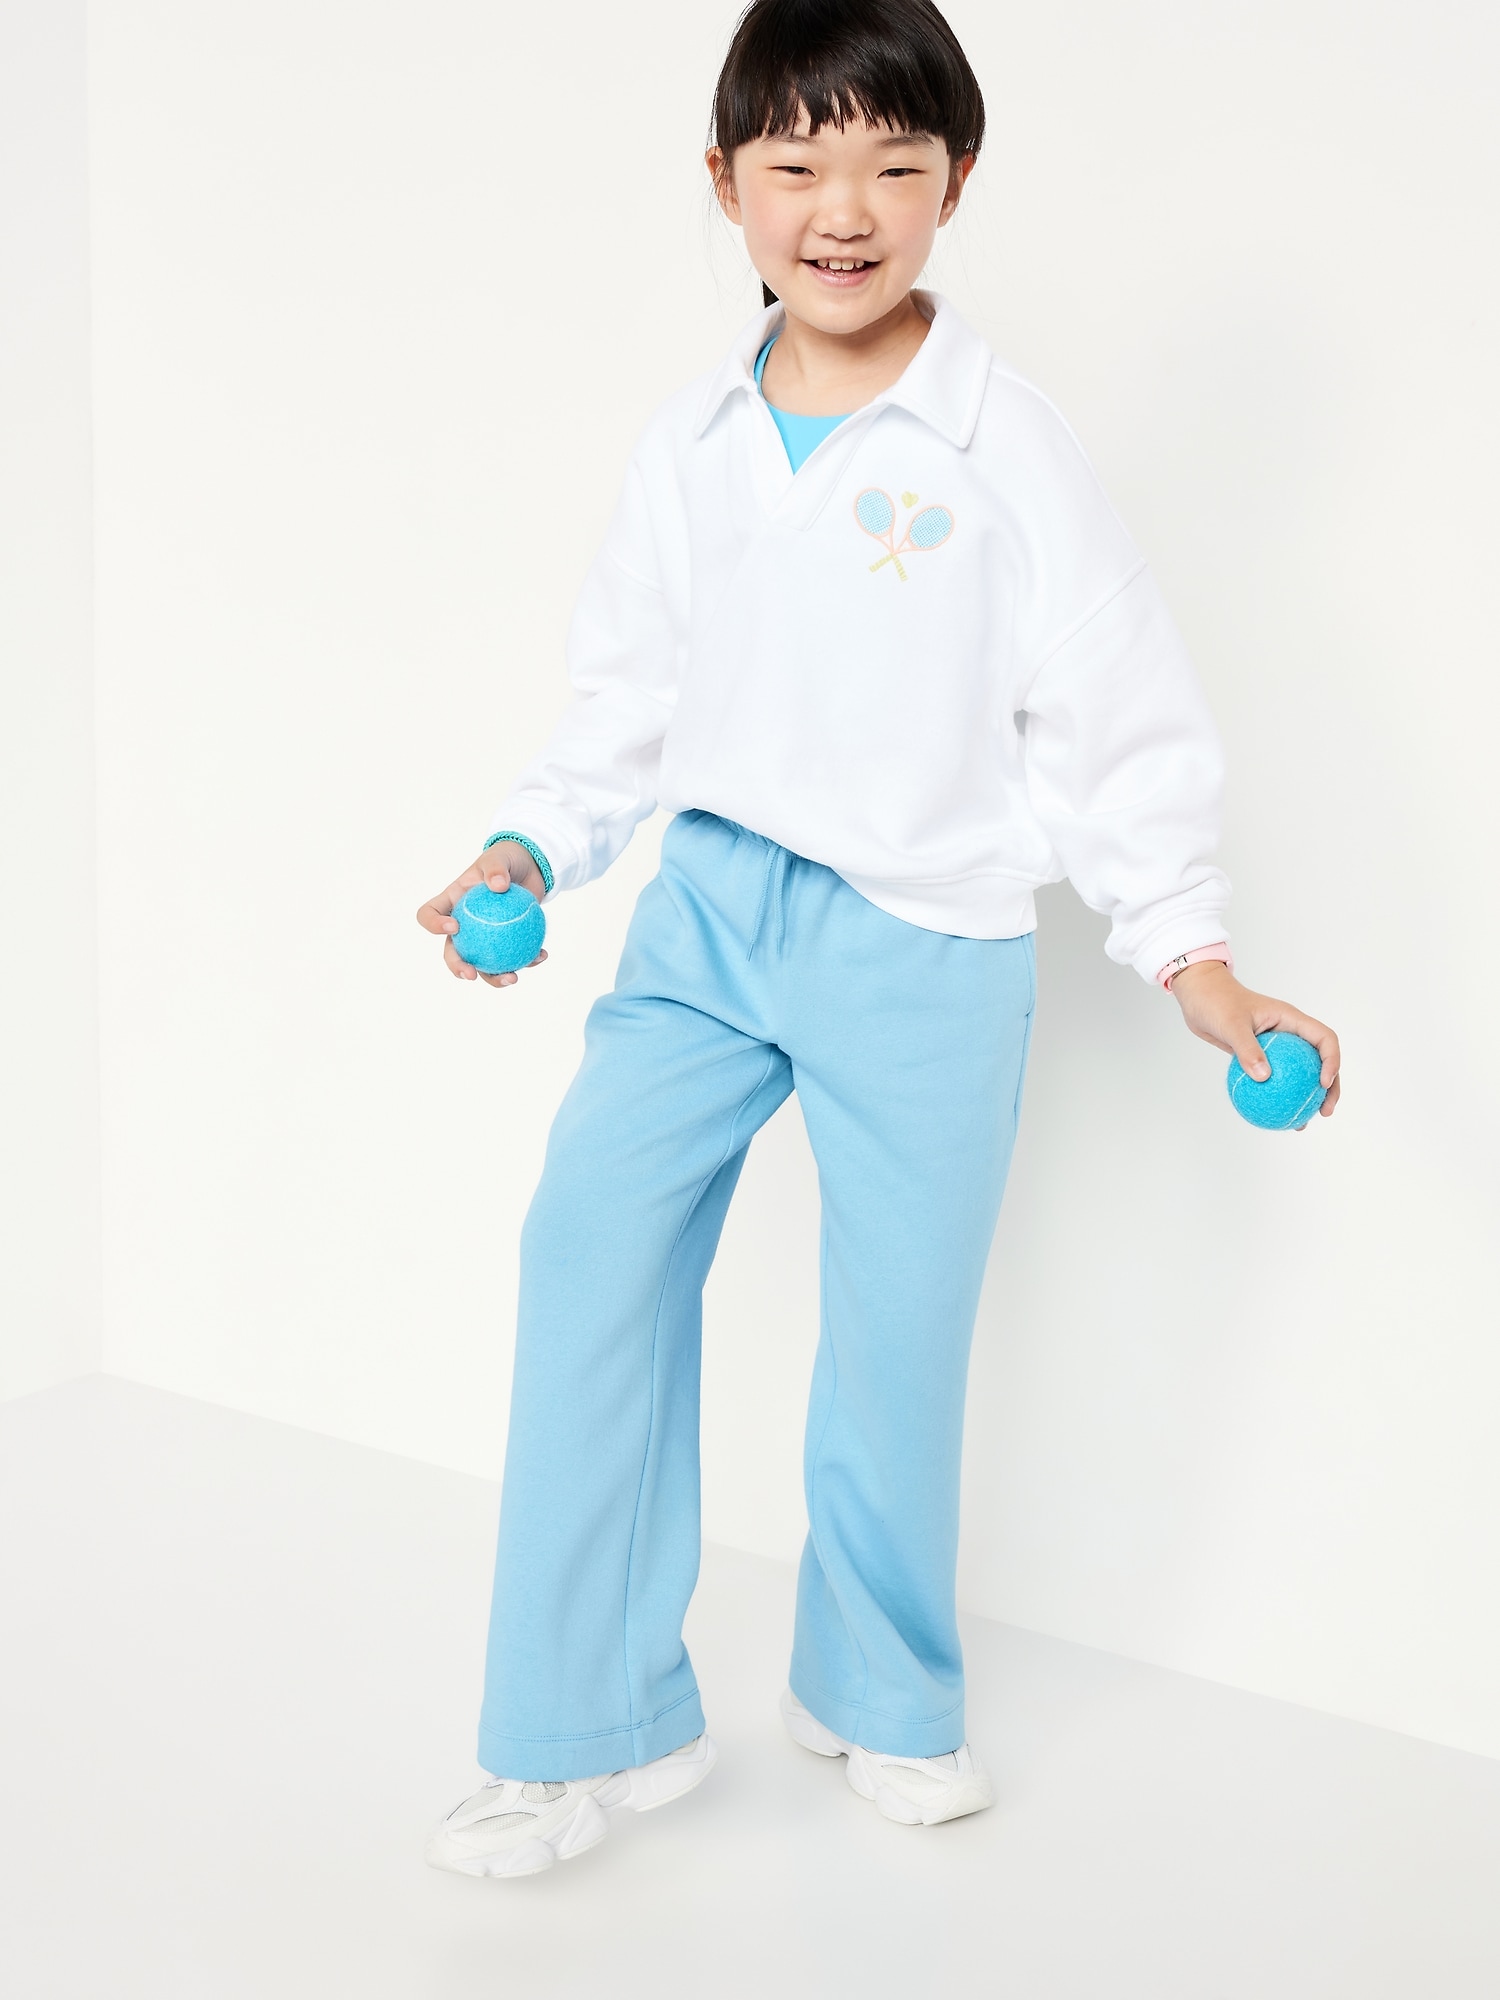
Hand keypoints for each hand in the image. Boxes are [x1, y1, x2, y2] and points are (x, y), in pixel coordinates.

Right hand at [415, 841, 549, 988]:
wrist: (529, 867)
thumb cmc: (506, 860)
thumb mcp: (499, 858)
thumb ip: (496, 869)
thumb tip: (498, 886)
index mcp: (451, 903)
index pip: (429, 915)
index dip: (433, 925)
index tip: (454, 927)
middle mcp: (463, 924)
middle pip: (451, 951)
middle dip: (457, 967)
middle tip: (471, 975)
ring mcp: (484, 936)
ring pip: (482, 964)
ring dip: (495, 977)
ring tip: (512, 978)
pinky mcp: (506, 942)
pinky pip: (513, 957)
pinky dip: (528, 960)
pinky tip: (541, 956)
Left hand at [1169, 962, 1339, 1120]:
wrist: (1198, 996)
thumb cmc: (1216, 1002)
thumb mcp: (1231, 1024)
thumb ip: (1247, 1048)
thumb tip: (1264, 1077)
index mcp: (1290, 1019)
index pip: (1324, 1039)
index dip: (1331, 1061)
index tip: (1323, 1084)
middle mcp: (1289, 1033)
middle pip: (1320, 1062)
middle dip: (1329, 1088)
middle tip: (1324, 1111)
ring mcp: (1276, 1046)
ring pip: (1299, 1074)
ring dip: (1305, 1098)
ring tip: (1302, 1123)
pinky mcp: (1260, 1056)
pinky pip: (1273, 1079)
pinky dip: (1275, 1097)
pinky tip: (1271, 1118)